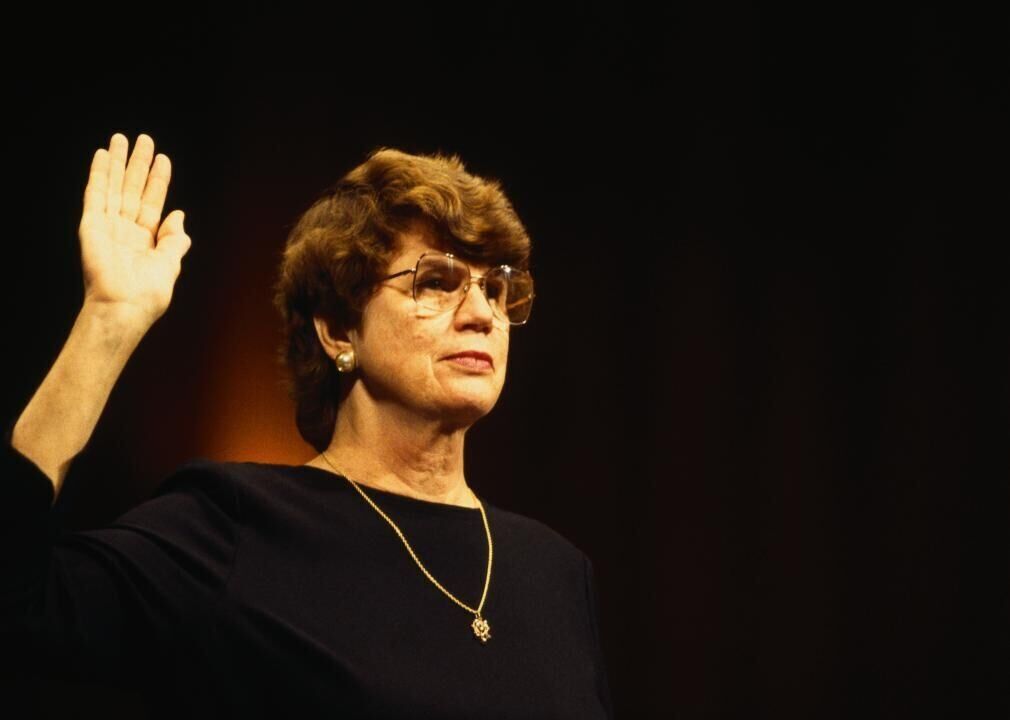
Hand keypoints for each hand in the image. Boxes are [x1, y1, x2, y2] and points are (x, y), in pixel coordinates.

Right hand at [78, 132, 191, 327]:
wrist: (123, 308)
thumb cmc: (147, 295)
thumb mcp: (170, 264)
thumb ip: (175, 240)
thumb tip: (179, 215)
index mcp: (146, 240)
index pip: (152, 202)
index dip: (157, 180)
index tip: (163, 159)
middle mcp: (126, 230)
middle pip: (132, 188)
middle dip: (138, 164)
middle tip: (144, 139)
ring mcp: (108, 226)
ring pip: (113, 185)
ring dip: (118, 162)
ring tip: (122, 138)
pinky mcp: (92, 225)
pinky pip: (95, 194)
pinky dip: (99, 174)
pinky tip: (102, 155)